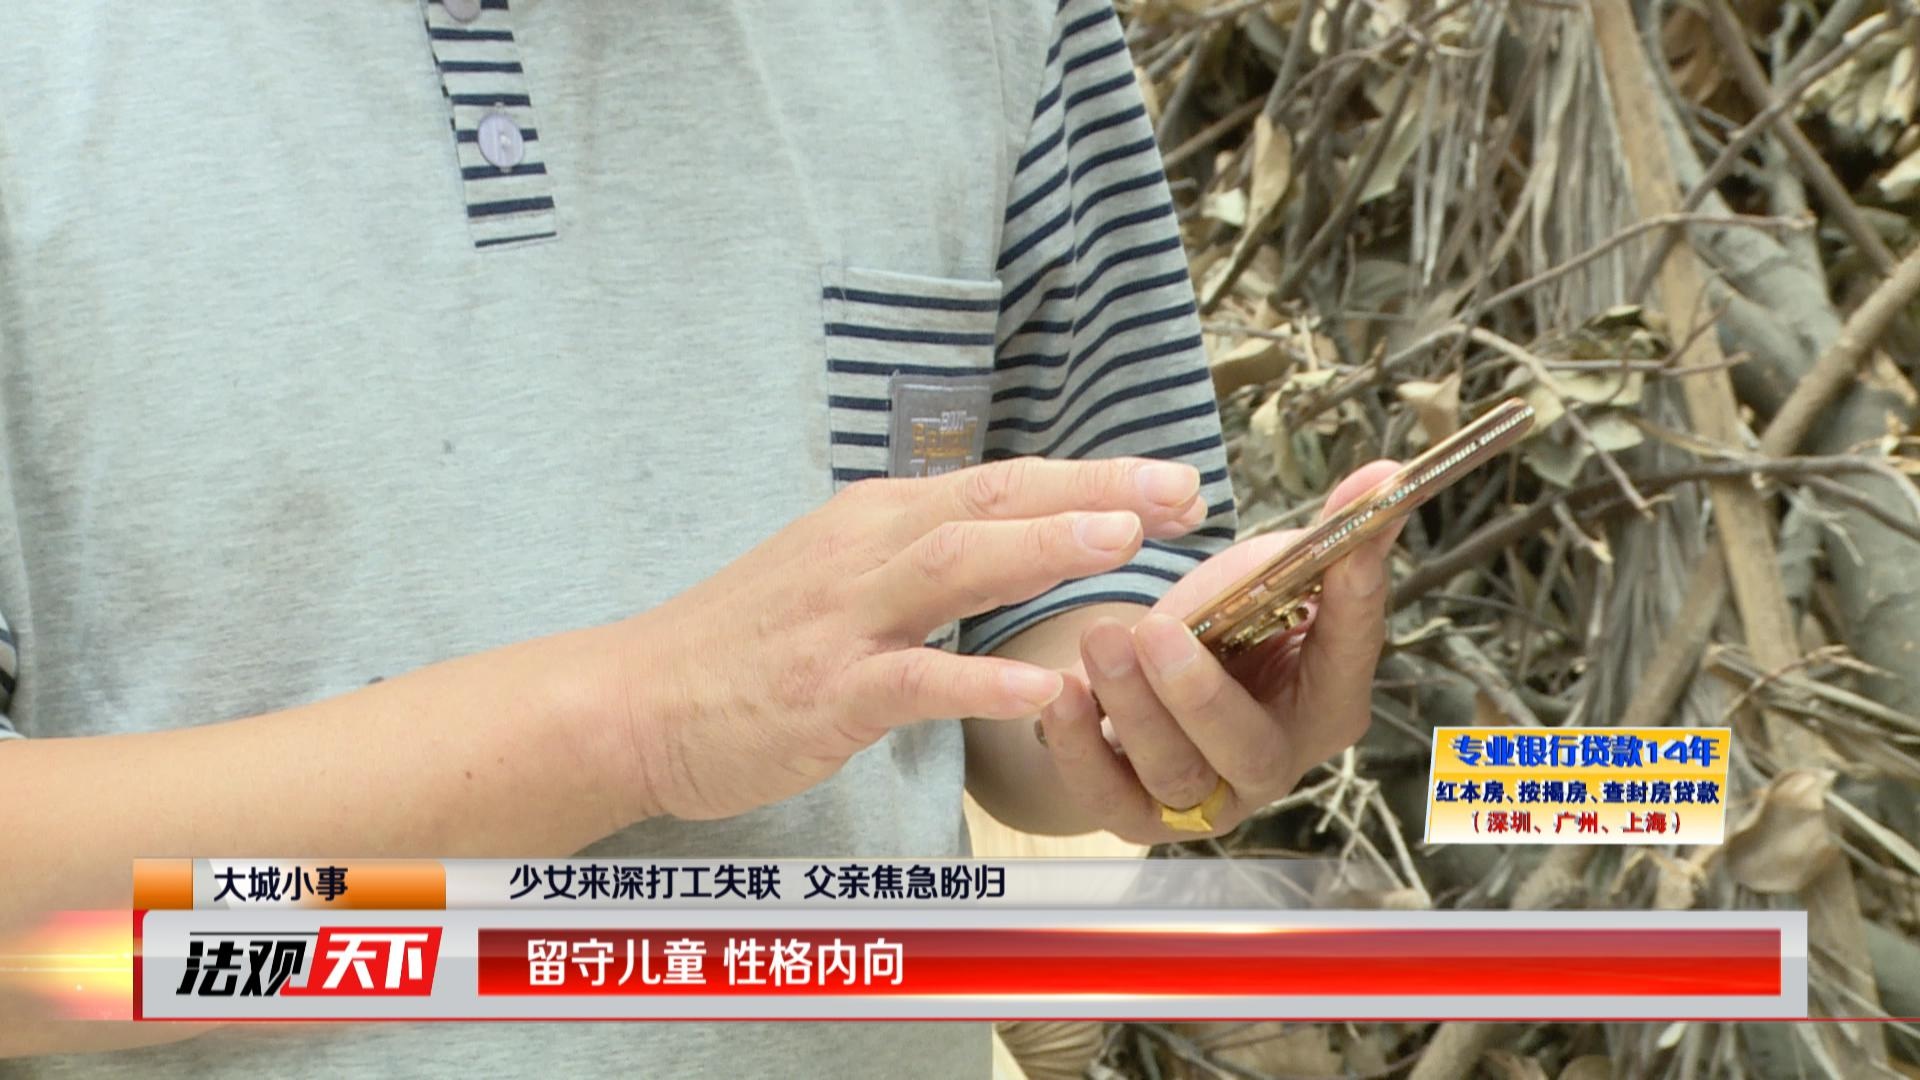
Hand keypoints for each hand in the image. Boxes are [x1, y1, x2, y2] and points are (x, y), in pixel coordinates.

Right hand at [613, 457, 1209, 820]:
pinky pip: (914, 682)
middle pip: (992, 503)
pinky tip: (1045, 691)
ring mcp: (843, 620)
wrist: (633, 700)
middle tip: (1183, 493)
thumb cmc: (742, 643)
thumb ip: (915, 553)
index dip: (1090, 476)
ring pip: (956, 566)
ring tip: (1128, 542)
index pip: (999, 483)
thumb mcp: (833, 572)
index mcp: (874, 520)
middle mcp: (864, 551)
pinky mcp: (825, 692)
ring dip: (1045, 546)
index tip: (1170, 479)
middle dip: (1093, 492)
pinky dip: (981, 681)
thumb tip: (1002, 535)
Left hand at [1037, 460, 1404, 842]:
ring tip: (1099, 638)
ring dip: (1131, 707)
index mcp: (1326, 701)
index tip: (1347, 545)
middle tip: (1156, 631)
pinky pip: (1106, 798)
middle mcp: (1272, 763)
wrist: (1148, 689)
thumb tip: (1385, 474)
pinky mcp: (1137, 815)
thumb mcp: (1267, 576)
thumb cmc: (1225, 631)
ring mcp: (1206, 799)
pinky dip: (1078, 747)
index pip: (1348, 650)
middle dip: (1199, 693)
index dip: (1352, 599)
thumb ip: (1325, 533)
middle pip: (1248, 747)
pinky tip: (1059, 694)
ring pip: (1174, 773)